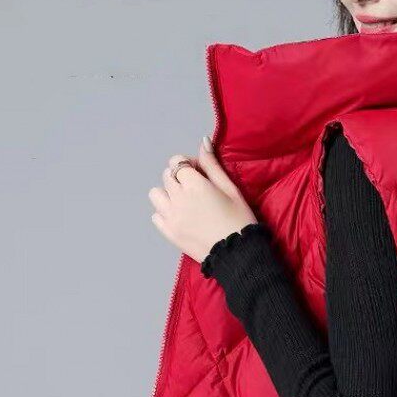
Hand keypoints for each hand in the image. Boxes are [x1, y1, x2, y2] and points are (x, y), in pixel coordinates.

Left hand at [148, 136, 256, 262]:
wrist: (238, 254)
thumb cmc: (240, 221)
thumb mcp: (231, 190)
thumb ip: (213, 165)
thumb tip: (203, 141)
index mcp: (195, 184)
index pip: (178, 162)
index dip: (189, 165)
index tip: (201, 174)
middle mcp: (178, 198)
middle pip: (167, 176)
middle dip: (179, 177)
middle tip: (196, 189)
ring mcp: (171, 217)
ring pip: (156, 194)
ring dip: (168, 194)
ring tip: (184, 202)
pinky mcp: (170, 233)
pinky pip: (156, 216)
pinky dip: (164, 213)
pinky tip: (180, 217)